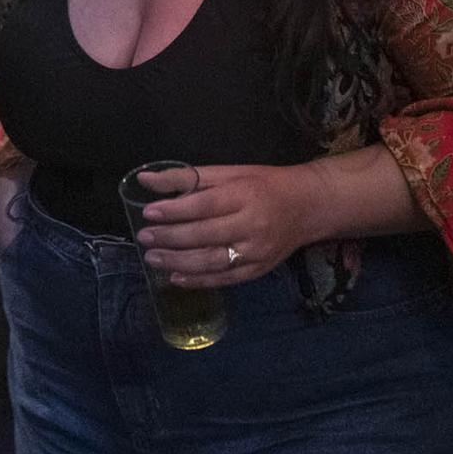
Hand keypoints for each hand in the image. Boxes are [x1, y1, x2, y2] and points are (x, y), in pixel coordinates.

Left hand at [133, 163, 326, 288]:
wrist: (307, 207)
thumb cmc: (263, 185)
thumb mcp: (228, 173)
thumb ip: (186, 177)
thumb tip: (145, 179)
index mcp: (244, 196)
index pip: (203, 206)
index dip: (174, 211)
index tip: (149, 213)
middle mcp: (252, 226)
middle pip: (205, 235)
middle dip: (170, 238)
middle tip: (145, 238)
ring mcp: (256, 252)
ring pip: (212, 261)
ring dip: (178, 262)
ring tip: (153, 258)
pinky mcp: (258, 269)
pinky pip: (225, 279)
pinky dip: (198, 280)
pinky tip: (176, 277)